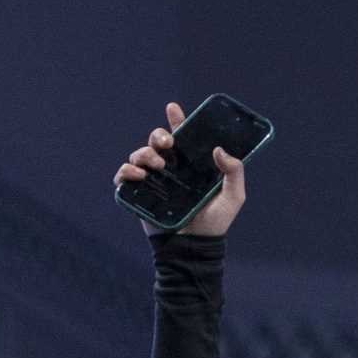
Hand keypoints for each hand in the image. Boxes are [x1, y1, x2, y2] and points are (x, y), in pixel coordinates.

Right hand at [116, 101, 247, 237]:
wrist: (193, 248)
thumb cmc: (214, 223)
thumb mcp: (233, 196)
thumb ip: (234, 171)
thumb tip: (219, 149)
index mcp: (190, 164)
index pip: (181, 136)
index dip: (176, 120)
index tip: (173, 109)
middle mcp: (170, 169)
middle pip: (156, 140)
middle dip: (158, 135)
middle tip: (167, 145)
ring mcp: (153, 181)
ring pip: (139, 154)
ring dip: (145, 154)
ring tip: (157, 166)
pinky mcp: (139, 195)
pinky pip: (124, 176)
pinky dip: (126, 171)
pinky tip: (139, 175)